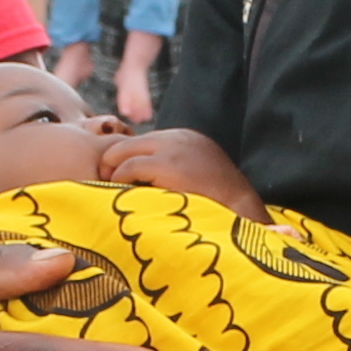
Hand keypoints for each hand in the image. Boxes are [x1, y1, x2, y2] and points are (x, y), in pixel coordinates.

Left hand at [100, 127, 265, 218]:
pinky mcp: (167, 164)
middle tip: (103, 184)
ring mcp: (173, 148)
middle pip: (127, 142)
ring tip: (107, 192)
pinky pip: (128, 168)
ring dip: (112, 172)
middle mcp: (178, 137)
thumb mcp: (198, 180)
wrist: (247, 213)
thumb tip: (143, 185)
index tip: (117, 179)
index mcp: (186, 139)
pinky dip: (118, 181)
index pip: (144, 142)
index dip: (126, 161)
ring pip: (122, 152)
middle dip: (112, 162)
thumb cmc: (223, 209)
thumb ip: (173, 175)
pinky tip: (119, 197)